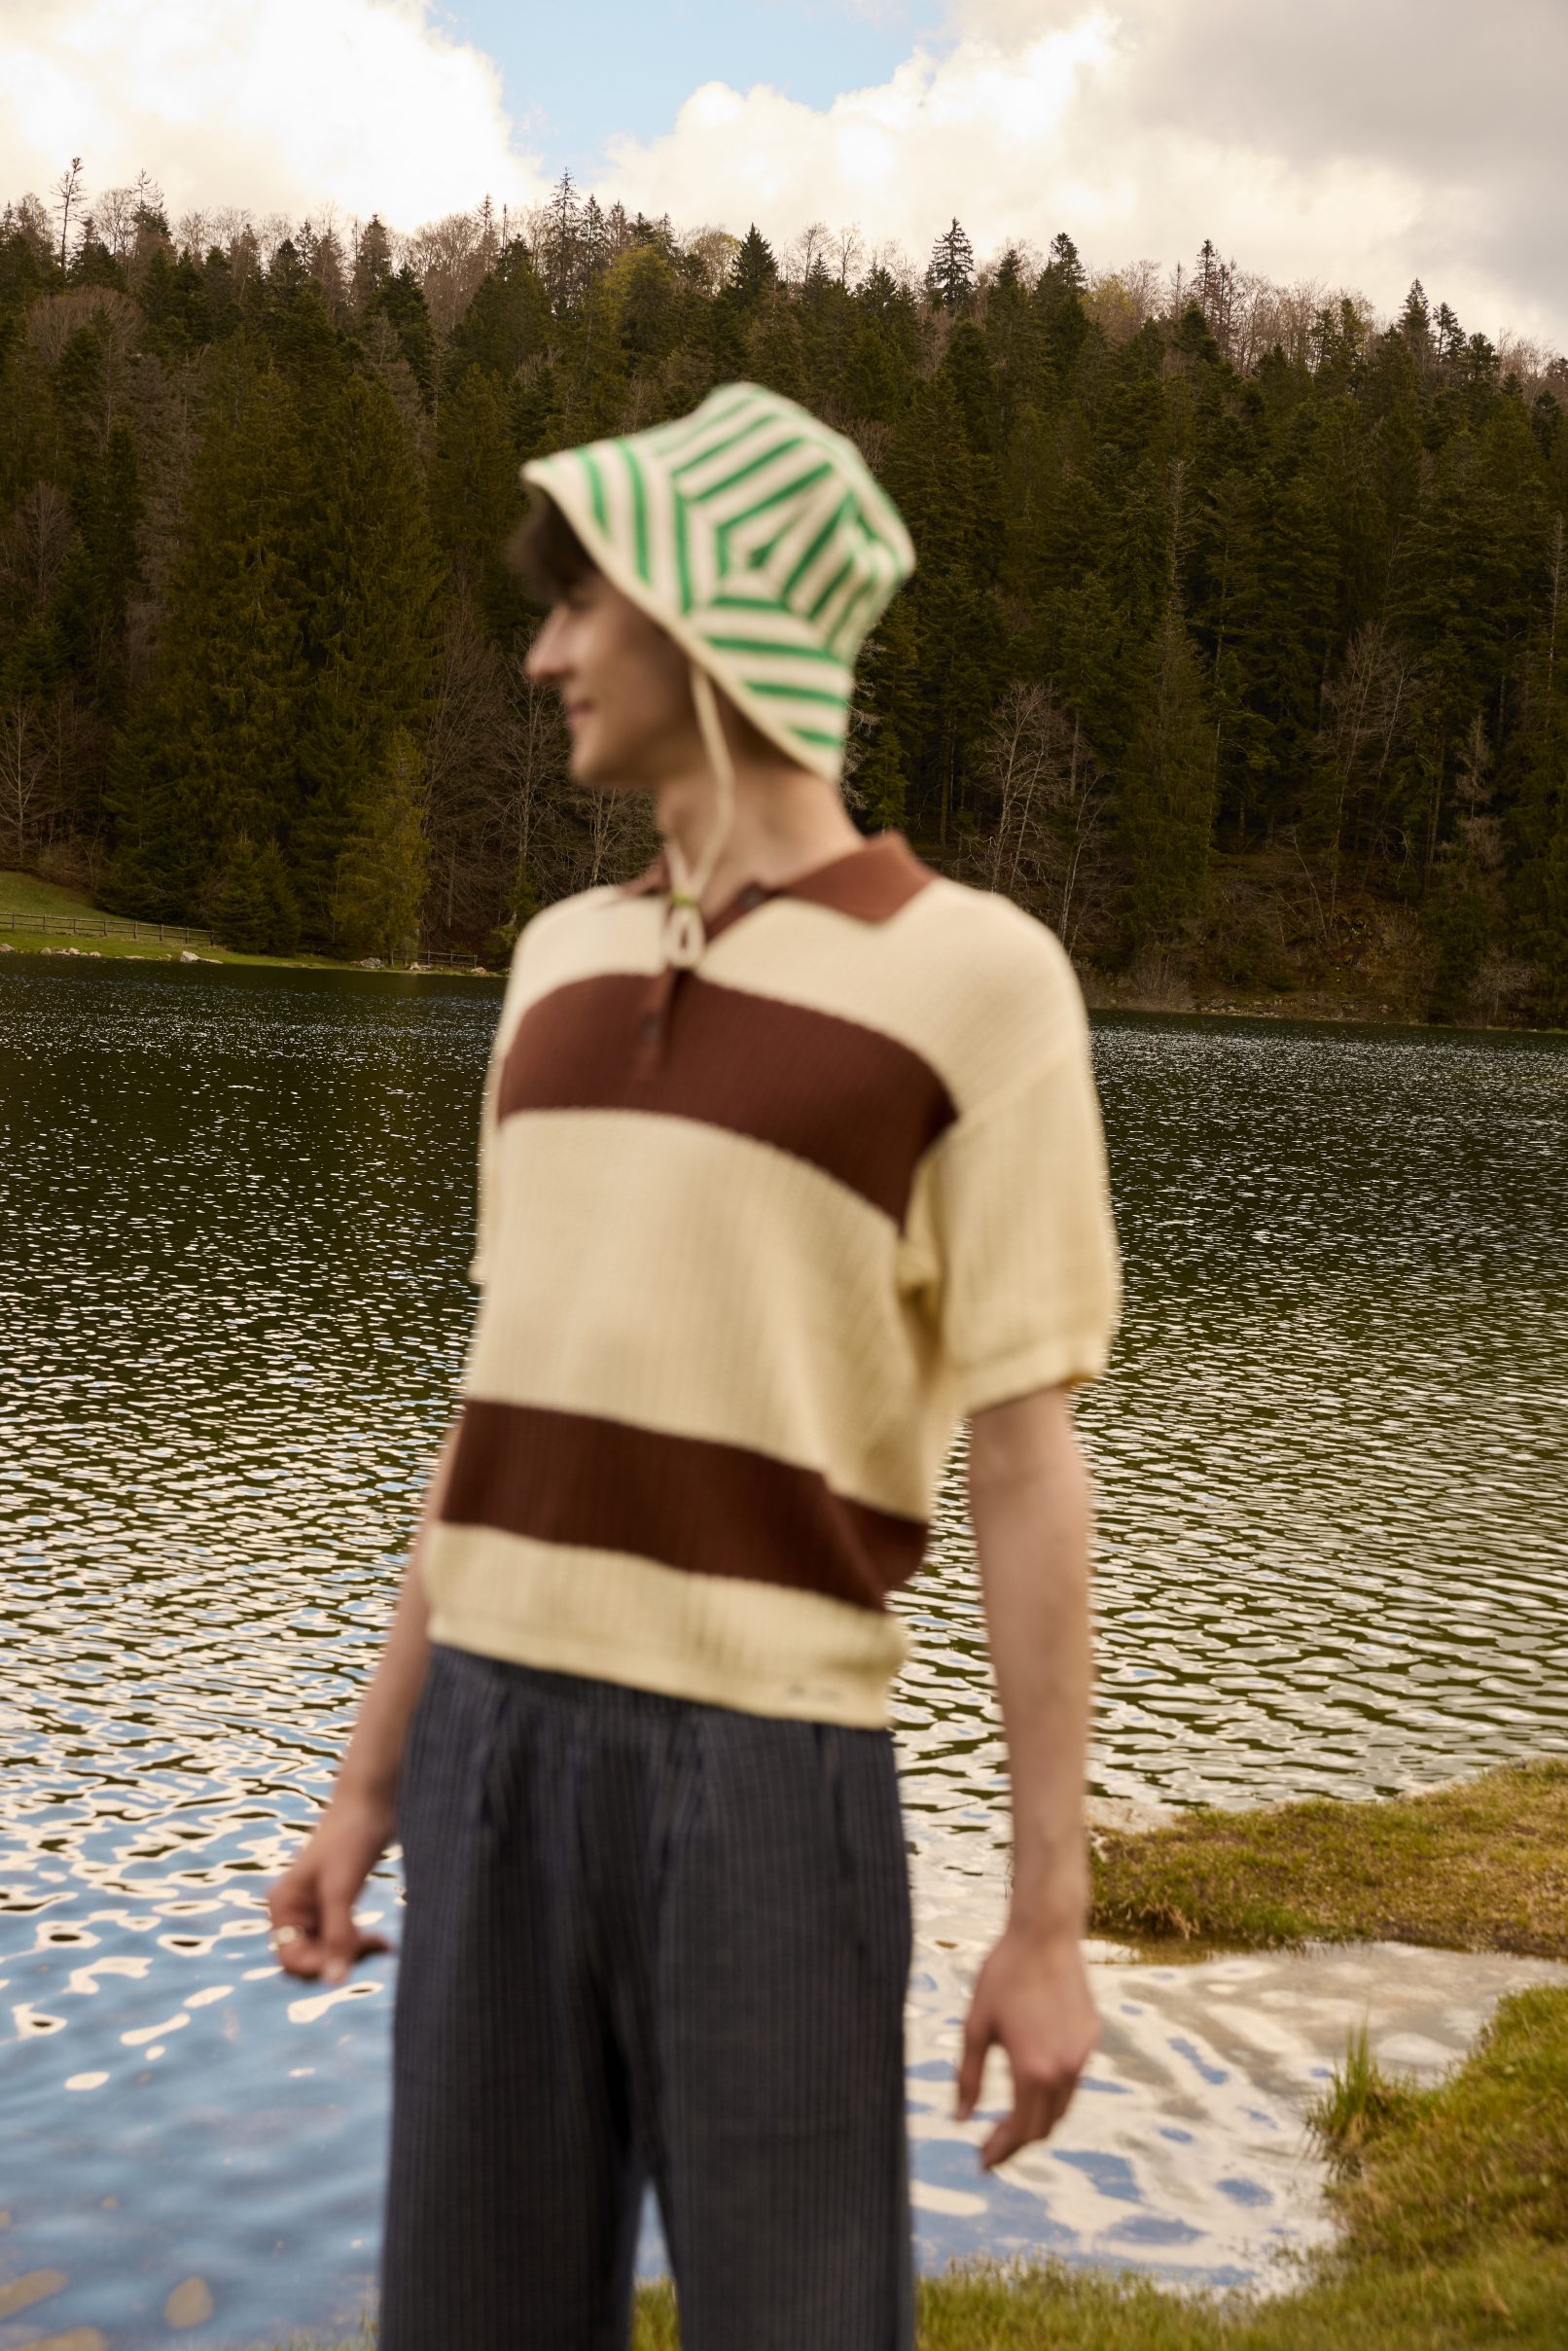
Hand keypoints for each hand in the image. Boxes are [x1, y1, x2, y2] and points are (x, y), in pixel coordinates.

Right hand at [267, 1787, 395, 1984]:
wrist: (374, 1801)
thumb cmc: (352, 1836)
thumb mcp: (342, 1888)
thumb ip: (338, 1934)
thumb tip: (335, 1982)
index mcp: (283, 1905)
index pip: (291, 1960)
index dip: (320, 1965)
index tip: (356, 1950)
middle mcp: (293, 1911)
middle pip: (309, 1960)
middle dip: (339, 1959)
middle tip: (375, 1944)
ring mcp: (315, 1909)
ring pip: (328, 1954)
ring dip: (354, 1954)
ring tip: (384, 1944)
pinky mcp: (337, 1904)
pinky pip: (343, 1940)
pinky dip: (361, 1944)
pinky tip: (384, 1943)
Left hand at [955, 1924, 1097, 2168]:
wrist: (1046, 1933)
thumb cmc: (1003, 1975)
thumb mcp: (975, 2026)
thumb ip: (968, 2078)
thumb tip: (961, 2120)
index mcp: (1033, 2070)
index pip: (1021, 2131)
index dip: (1002, 2151)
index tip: (982, 2162)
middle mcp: (1064, 2069)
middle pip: (1044, 2127)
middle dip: (1017, 2142)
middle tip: (992, 2146)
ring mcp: (1083, 2055)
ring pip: (1062, 2106)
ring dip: (1037, 2118)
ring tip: (1010, 2120)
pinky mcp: (1092, 2038)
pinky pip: (1073, 2079)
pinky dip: (1053, 2092)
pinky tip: (1033, 2081)